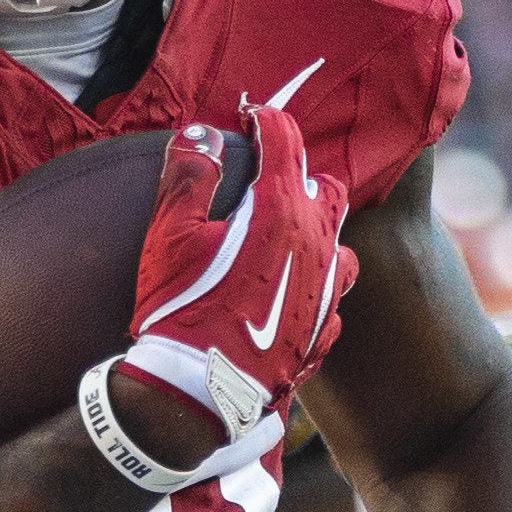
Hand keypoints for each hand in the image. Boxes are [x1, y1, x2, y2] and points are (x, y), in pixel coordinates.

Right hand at [94, 104, 355, 478]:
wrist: (197, 395)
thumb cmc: (180, 310)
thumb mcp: (169, 236)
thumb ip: (189, 175)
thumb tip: (202, 133)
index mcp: (279, 210)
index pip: (285, 139)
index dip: (266, 118)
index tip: (250, 115)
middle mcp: (316, 243)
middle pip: (326, 187)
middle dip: (298, 174)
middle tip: (264, 181)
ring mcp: (327, 290)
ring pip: (341, 241)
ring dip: (316, 230)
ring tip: (283, 237)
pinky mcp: (323, 330)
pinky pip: (333, 295)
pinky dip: (315, 284)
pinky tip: (289, 292)